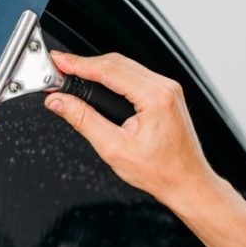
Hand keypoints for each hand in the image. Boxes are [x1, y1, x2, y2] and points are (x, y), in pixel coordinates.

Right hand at [43, 51, 218, 208]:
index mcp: (155, 96)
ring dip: (97, 68)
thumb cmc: (161, 171)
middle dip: (84, 63)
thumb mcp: (113, 147)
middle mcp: (164, 87)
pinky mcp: (165, 94)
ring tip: (72, 74)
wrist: (187, 183)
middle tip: (59, 68)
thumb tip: (59, 102)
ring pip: (125, 66)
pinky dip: (112, 76)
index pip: (108, 69)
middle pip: (116, 62)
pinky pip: (134, 76)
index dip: (78, 64)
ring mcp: (167, 89)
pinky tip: (96, 82)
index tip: (58, 62)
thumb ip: (83, 119)